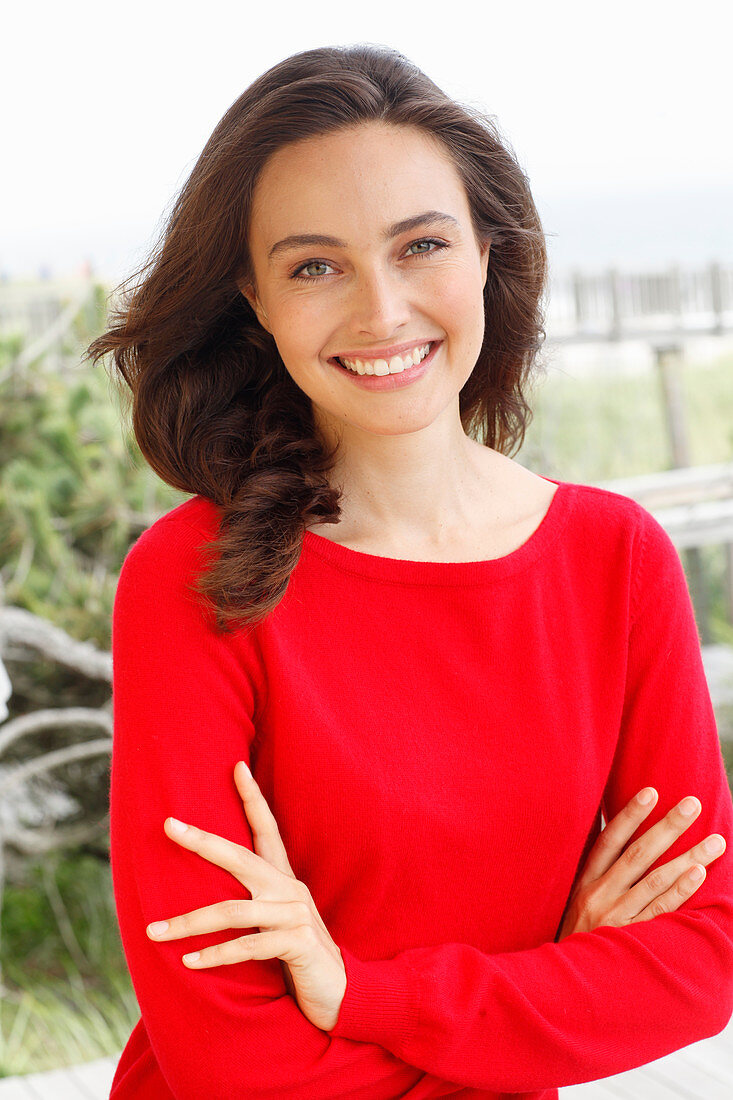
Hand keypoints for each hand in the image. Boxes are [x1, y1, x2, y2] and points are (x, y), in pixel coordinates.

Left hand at [145, 761, 346, 1031]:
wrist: (341, 994)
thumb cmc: (298, 957)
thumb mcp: (276, 923)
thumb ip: (252, 905)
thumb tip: (207, 894)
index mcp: (284, 879)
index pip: (268, 829)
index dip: (253, 797)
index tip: (236, 767)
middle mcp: (289, 889)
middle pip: (240, 857)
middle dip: (202, 841)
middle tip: (168, 826)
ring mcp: (295, 915)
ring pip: (233, 910)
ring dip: (188, 922)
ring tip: (154, 931)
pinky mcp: (299, 943)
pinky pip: (249, 946)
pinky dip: (216, 955)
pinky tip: (190, 962)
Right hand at [558, 787, 726, 941]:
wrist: (563, 984)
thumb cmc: (575, 938)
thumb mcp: (575, 903)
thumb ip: (595, 876)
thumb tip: (617, 842)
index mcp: (584, 882)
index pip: (609, 840)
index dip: (630, 815)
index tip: (651, 792)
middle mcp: (599, 895)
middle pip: (638, 854)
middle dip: (668, 827)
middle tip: (693, 804)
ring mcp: (615, 917)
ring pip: (657, 880)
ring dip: (689, 857)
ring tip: (716, 841)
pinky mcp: (629, 939)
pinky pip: (660, 911)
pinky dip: (680, 891)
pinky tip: (698, 874)